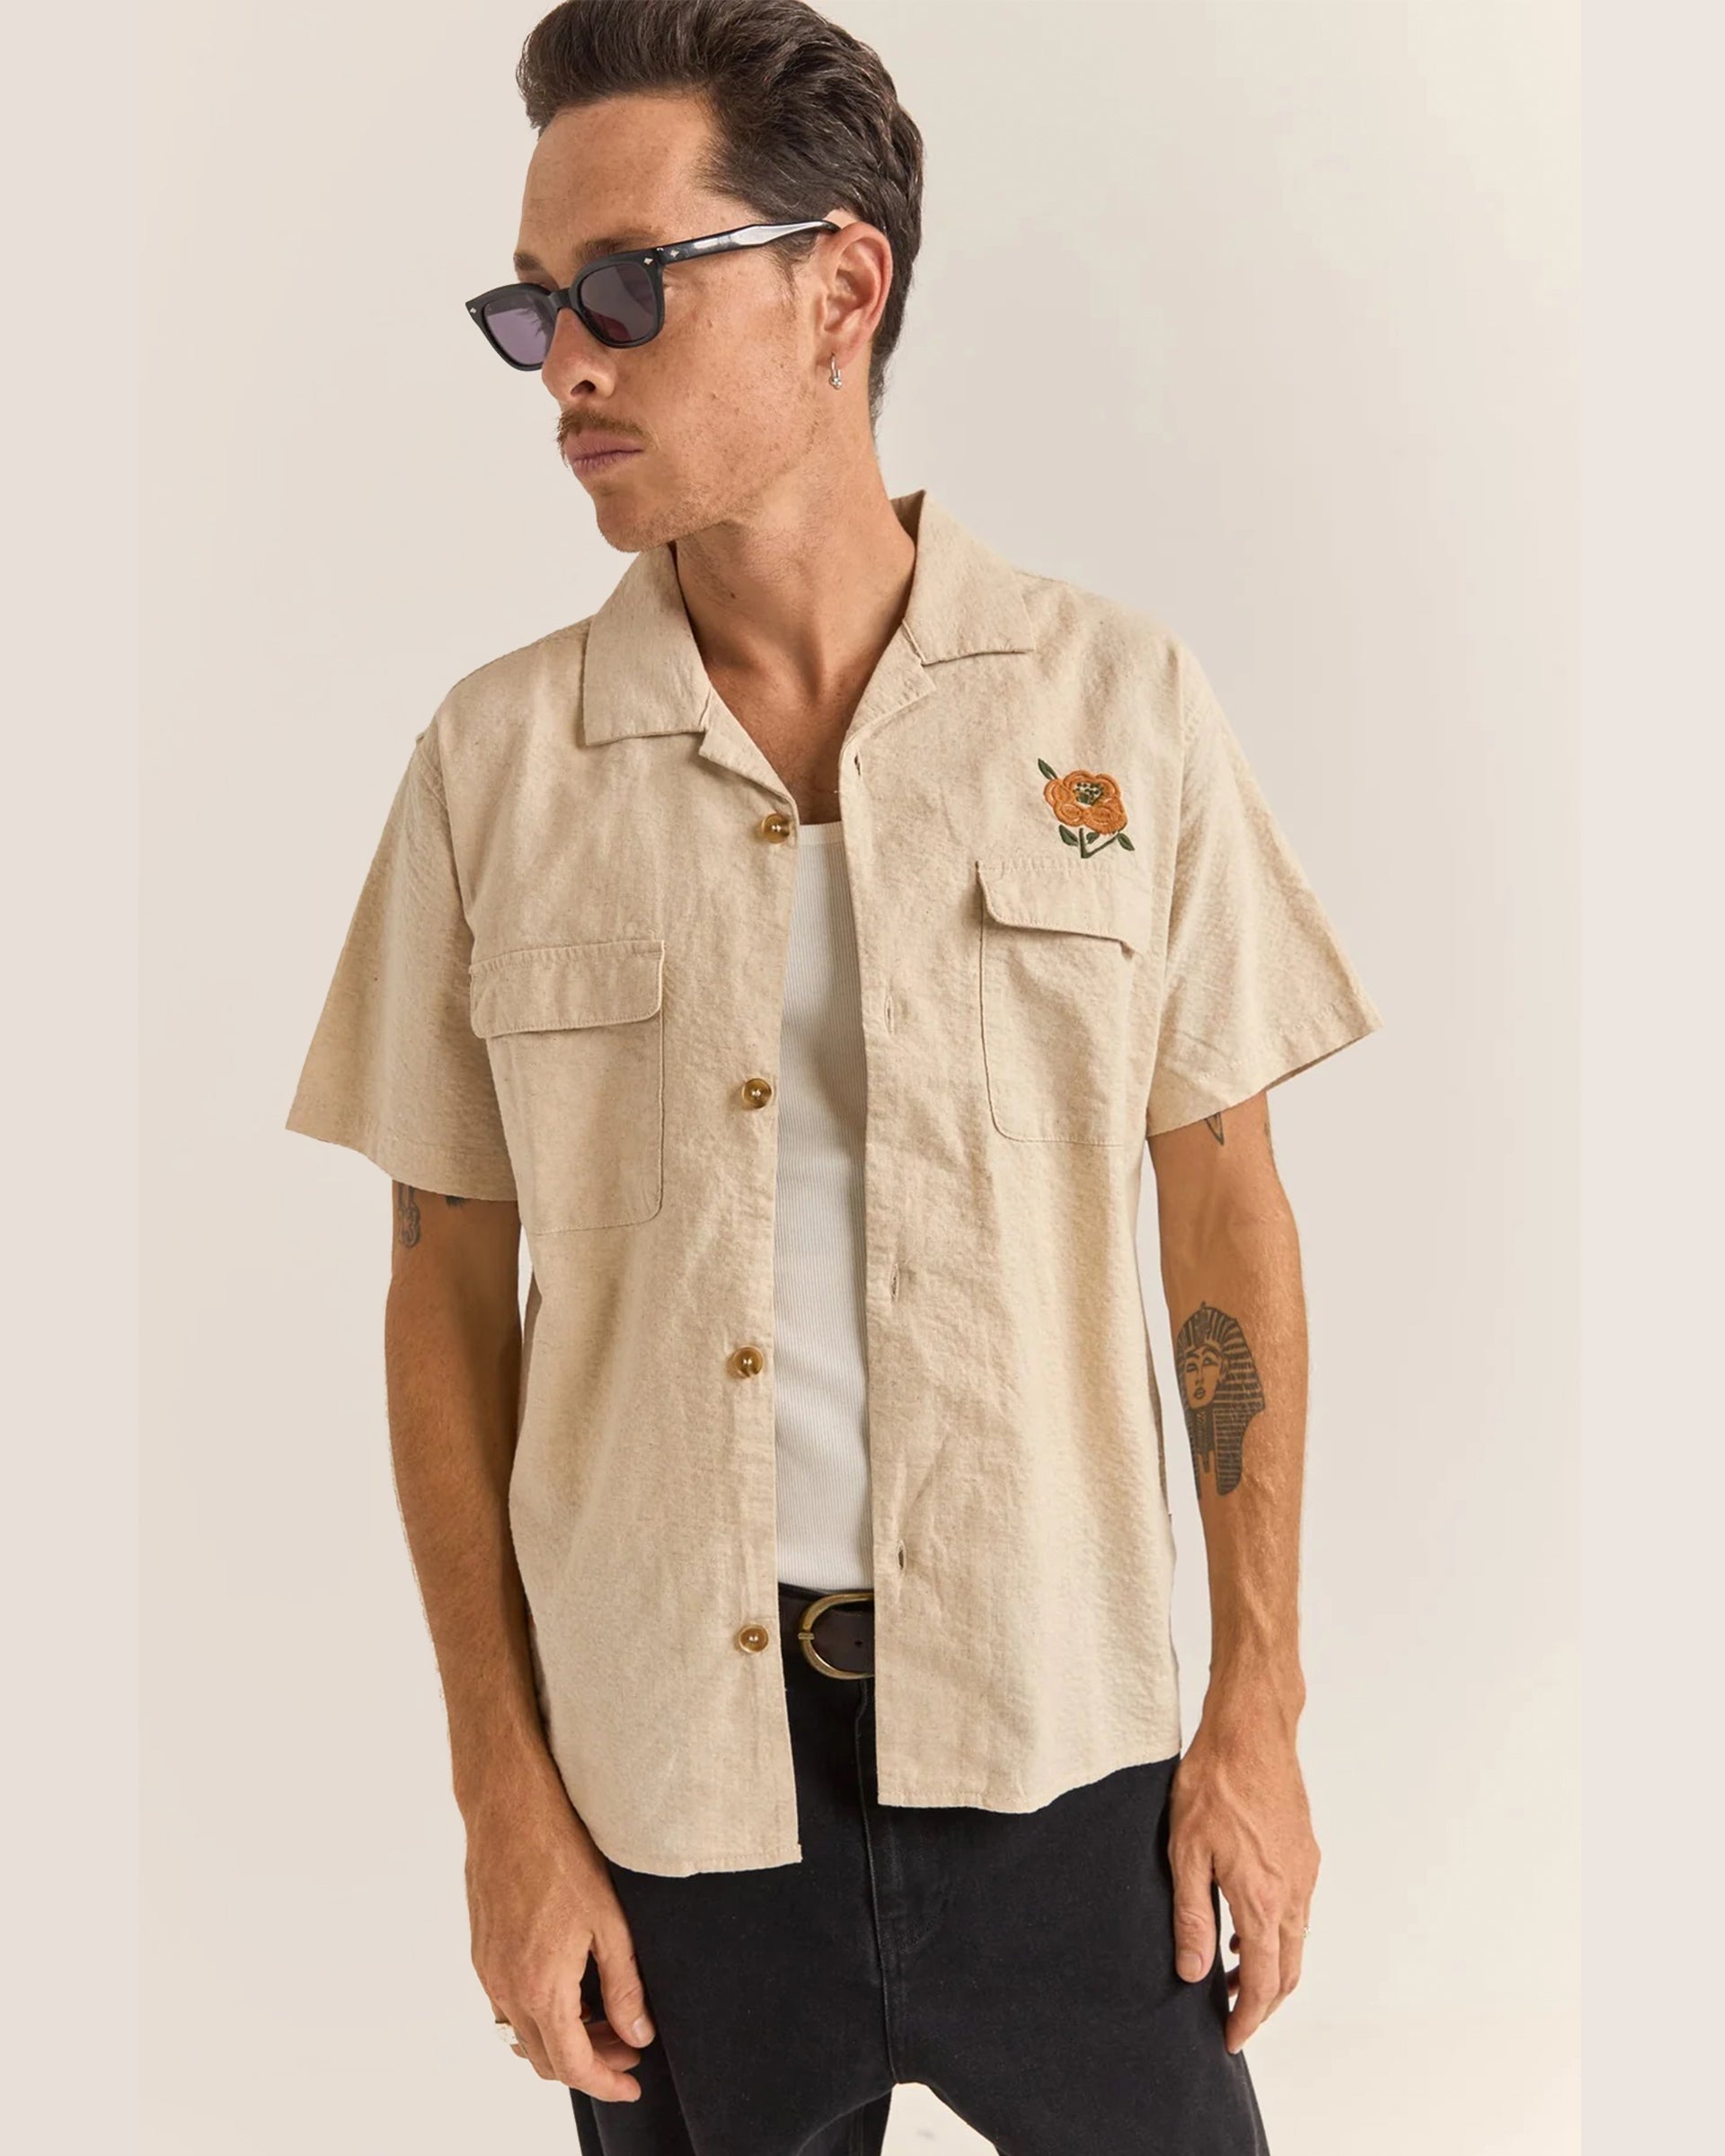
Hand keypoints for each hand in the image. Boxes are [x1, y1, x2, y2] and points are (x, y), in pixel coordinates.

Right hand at [465, 1774, 655, 2101]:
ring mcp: (488, 1971)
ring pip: (524, 2035)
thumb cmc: (561, 1853)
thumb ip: (624, 1986)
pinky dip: (539, 2014)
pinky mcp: (482, 1952)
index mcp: (540, 1986)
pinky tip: (570, 1990)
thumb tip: (637, 2034)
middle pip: (545, 2058)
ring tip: (605, 2018)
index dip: (605, 2083)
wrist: (510, 1809)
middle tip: (629, 2047)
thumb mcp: (610, 1922)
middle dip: (591, 2062)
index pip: (572, 2065)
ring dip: (563, 2039)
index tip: (632, 2084)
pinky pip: (508, 2006)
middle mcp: (505, 1988)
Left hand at [1167, 1706, 1318, 2053]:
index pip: (1263, 1983)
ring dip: (1270, 1968)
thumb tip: (1193, 1973)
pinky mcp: (1306, 1852)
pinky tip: (1244, 1924)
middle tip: (1231, 2018)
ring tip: (1230, 1975)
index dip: (1247, 2019)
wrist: (1251, 1730)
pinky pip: (1298, 1911)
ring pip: (1296, 1942)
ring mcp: (1304, 1871)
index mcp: (1262, 1899)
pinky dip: (1276, 1934)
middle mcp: (1293, 1893)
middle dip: (1262, 2004)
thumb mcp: (1186, 1852)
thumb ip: (1192, 1917)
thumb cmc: (1213, 1783)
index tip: (1230, 2039)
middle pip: (1288, 1971)